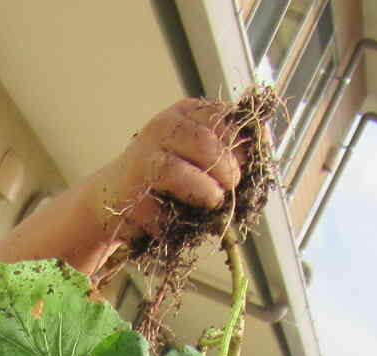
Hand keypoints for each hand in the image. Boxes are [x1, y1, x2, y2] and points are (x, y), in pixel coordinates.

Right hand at [90, 98, 244, 250]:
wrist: (113, 200)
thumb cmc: (167, 181)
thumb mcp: (200, 155)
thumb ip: (232, 149)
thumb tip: (264, 144)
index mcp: (186, 113)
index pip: (226, 119)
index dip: (246, 145)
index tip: (249, 165)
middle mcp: (162, 128)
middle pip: (206, 144)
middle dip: (228, 172)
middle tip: (230, 188)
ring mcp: (143, 159)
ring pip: (180, 173)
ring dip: (206, 194)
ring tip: (211, 203)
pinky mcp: (131, 194)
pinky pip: (163, 211)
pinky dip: (176, 221)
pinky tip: (173, 219)